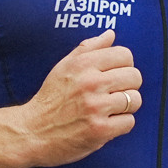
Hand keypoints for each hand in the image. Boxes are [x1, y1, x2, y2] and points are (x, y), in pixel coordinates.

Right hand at [16, 30, 144, 166]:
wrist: (32, 132)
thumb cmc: (50, 99)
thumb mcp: (63, 67)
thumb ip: (88, 48)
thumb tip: (110, 34)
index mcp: (82, 64)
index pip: (125, 55)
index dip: (124, 65)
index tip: (115, 75)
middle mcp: (90, 83)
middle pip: (134, 77)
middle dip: (128, 86)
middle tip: (112, 94)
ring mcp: (96, 107)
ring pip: (135, 100)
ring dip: (126, 107)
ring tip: (109, 110)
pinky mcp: (100, 129)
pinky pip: (129, 122)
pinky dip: (121, 125)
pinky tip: (106, 124)